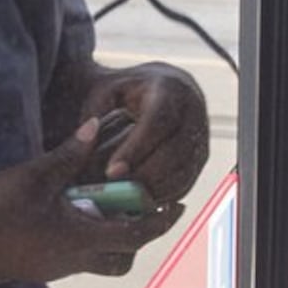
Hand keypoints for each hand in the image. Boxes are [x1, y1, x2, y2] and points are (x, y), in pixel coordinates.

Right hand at [0, 116, 186, 283]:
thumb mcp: (35, 174)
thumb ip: (70, 153)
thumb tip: (95, 124)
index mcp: (79, 238)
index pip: (136, 234)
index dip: (161, 221)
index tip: (178, 206)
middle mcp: (73, 260)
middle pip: (124, 259)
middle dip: (137, 237)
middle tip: (136, 208)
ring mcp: (55, 269)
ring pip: (99, 261)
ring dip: (108, 239)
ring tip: (98, 207)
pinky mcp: (39, 269)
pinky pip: (75, 259)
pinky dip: (83, 240)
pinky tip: (66, 215)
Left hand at [70, 62, 209, 206]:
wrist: (164, 87)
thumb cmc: (127, 89)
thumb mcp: (106, 89)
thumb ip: (92, 111)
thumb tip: (86, 142)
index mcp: (169, 88)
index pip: (157, 122)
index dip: (136, 149)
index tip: (111, 171)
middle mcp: (193, 111)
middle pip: (175, 151)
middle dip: (145, 175)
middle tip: (117, 192)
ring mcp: (201, 135)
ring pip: (184, 170)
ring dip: (155, 189)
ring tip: (126, 200)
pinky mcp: (201, 155)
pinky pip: (187, 181)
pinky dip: (165, 195)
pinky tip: (141, 201)